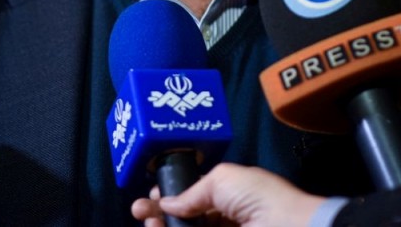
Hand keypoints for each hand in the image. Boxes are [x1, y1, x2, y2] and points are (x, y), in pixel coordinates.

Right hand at [131, 162, 325, 226]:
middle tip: (140, 210)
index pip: (192, 198)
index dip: (169, 197)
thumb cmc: (260, 199)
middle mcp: (222, 219)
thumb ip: (192, 189)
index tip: (151, 196)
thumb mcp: (223, 179)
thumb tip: (167, 203)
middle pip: (183, 218)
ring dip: (159, 226)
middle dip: (157, 213)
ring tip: (147, 222)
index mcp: (228, 196)